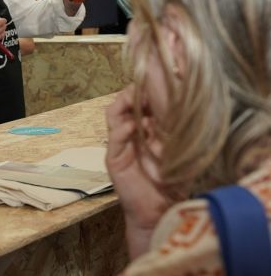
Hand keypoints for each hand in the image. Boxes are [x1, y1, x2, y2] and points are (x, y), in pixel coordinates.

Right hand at [106, 85, 170, 258]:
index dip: (147, 89)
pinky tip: (131, 126)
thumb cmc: (173, 181)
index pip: (141, 100)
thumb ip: (175, 129)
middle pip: (125, 103)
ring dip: (123, 104)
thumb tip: (179, 104)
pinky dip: (120, 130)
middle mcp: (131, 132)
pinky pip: (113, 139)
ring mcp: (120, 145)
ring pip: (114, 115)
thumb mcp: (179, 149)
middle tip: (145, 85)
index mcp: (147, 128)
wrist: (161, 211)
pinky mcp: (114, 159)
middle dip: (134, 92)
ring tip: (134, 99)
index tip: (159, 81)